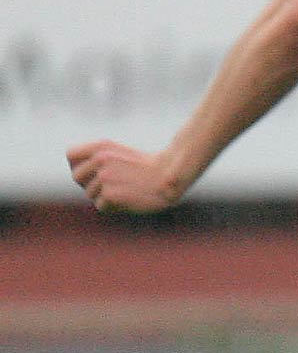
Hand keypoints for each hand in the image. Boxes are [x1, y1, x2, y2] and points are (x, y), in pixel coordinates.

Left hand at [66, 140, 183, 212]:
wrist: (171, 176)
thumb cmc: (150, 168)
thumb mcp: (121, 154)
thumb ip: (98, 160)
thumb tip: (78, 177)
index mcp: (102, 146)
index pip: (71, 155)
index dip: (79, 165)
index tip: (93, 173)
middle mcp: (100, 159)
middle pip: (77, 177)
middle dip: (90, 184)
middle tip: (111, 186)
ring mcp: (104, 177)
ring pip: (90, 194)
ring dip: (105, 197)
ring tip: (127, 192)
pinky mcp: (110, 194)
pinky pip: (102, 206)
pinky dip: (115, 207)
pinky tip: (131, 200)